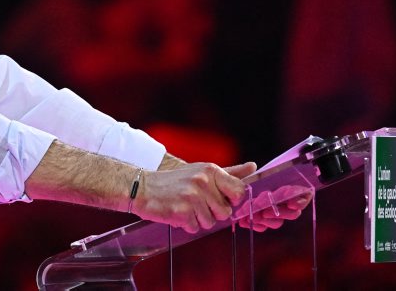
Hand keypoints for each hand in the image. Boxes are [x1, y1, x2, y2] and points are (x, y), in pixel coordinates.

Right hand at [134, 162, 250, 232]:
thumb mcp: (202, 171)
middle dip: (213, 212)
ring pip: (210, 223)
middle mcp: (202, 182)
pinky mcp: (181, 212)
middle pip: (225, 212)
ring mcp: (191, 197)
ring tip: (185, 207)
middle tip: (197, 203)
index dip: (232, 200)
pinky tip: (177, 212)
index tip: (220, 199)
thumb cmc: (175, 181)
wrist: (142, 187)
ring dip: (198, 219)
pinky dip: (186, 225)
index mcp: (210, 170)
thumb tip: (254, 166)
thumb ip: (229, 172)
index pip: (239, 191)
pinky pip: (195, 228)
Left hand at [225, 163, 312, 231]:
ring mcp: (268, 210)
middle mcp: (275, 198)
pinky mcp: (258, 220)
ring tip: (256, 216)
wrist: (207, 193)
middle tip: (266, 212)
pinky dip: (258, 225)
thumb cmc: (220, 181)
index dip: (301, 200)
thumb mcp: (228, 175)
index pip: (299, 193)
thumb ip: (241, 172)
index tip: (292, 203)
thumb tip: (252, 166)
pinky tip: (248, 222)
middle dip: (282, 213)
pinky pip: (265, 225)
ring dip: (269, 220)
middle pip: (291, 210)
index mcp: (275, 185)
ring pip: (278, 220)